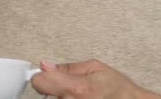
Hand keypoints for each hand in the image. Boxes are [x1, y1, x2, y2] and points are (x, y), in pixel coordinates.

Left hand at [31, 59, 159, 98]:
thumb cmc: (120, 90)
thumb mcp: (95, 68)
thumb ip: (68, 67)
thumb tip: (46, 66)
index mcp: (78, 88)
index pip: (40, 82)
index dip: (40, 77)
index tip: (45, 77)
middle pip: (45, 95)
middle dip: (54, 89)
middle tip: (70, 88)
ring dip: (61, 97)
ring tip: (79, 95)